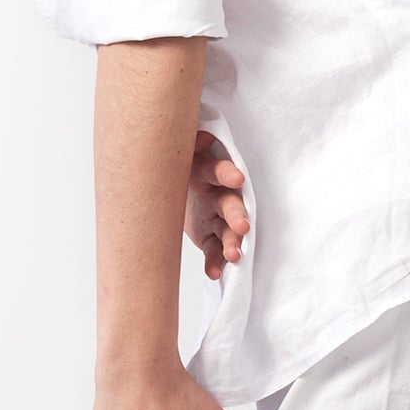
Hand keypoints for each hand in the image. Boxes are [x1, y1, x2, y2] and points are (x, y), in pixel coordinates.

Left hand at [184, 131, 248, 279]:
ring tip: (234, 256)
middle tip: (244, 227)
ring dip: (232, 243)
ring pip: (227, 231)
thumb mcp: (176, 153)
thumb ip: (189, 144)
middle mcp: (216, 194)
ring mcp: (215, 217)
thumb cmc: (174, 166)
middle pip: (230, 204)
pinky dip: (214, 262)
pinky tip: (213, 273)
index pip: (217, 170)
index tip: (238, 179)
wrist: (166, 188)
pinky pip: (214, 251)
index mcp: (206, 171)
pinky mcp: (210, 237)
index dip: (227, 174)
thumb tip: (203, 137)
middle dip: (237, 215)